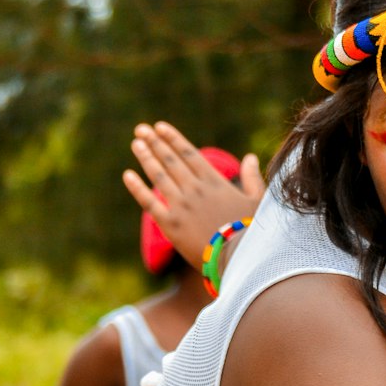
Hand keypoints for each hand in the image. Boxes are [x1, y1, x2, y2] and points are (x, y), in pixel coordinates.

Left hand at [123, 121, 266, 265]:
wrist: (240, 259)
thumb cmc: (253, 232)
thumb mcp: (258, 202)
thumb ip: (252, 178)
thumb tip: (250, 157)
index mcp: (215, 182)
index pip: (189, 153)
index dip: (173, 139)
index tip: (160, 127)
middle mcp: (195, 189)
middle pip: (170, 161)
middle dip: (155, 143)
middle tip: (141, 129)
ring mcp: (181, 206)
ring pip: (158, 176)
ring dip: (146, 158)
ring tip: (136, 144)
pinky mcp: (170, 225)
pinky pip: (149, 202)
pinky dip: (137, 188)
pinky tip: (127, 175)